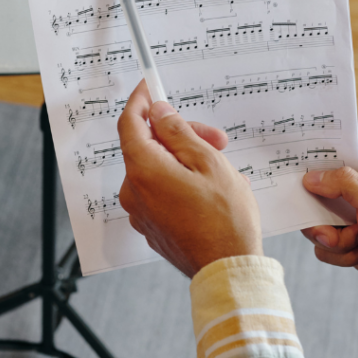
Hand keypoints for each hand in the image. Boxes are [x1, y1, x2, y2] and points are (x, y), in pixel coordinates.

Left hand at [117, 81, 262, 277]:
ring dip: (184, 160)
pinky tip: (208, 188)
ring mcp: (140, 212)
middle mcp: (134, 191)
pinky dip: (179, 181)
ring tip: (221, 169)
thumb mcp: (208, 163)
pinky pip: (160, 191)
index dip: (141, 102)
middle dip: (180, 135)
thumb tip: (158, 112)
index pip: (130, 123)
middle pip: (148, 146)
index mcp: (143, 170)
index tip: (150, 87)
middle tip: (217, 138)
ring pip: (156, 169)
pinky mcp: (151, 226)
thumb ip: (178, 133)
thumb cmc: (224, 220)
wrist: (227, 270)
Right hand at [300, 145, 357, 306]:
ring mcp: (353, 217)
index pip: (332, 155)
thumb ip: (343, 184)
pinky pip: (326, 247)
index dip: (311, 162)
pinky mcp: (350, 241)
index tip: (295, 174)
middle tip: (331, 230)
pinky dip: (341, 256)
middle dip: (321, 219)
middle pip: (316, 195)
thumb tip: (312, 177)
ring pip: (317, 226)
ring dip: (335, 241)